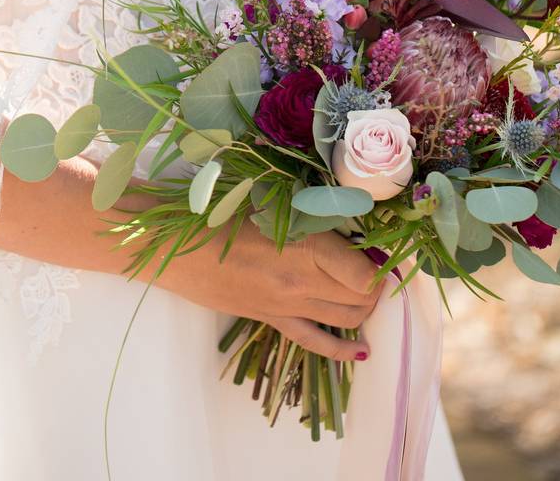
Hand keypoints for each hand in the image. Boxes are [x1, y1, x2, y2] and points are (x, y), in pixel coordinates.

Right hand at [158, 224, 382, 360]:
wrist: (179, 250)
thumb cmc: (221, 217)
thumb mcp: (273, 208)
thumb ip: (310, 221)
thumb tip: (345, 231)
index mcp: (306, 248)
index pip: (365, 273)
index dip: (380, 266)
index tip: (379, 253)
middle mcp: (303, 282)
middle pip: (361, 297)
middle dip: (375, 287)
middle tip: (373, 270)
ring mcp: (288, 306)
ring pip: (346, 318)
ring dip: (363, 309)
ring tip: (366, 296)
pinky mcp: (273, 319)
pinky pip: (315, 342)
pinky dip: (342, 349)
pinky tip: (362, 351)